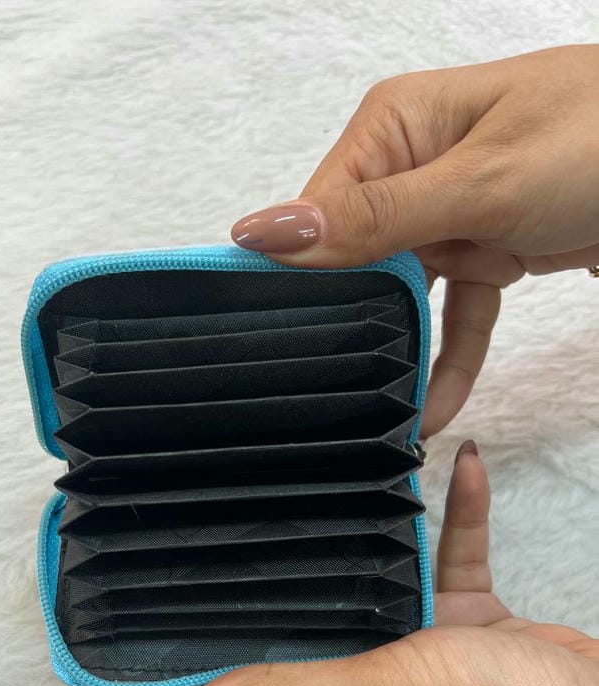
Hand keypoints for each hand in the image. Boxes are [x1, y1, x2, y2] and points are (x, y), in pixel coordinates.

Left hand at [147, 442, 598, 685]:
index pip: (259, 661)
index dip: (225, 615)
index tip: (192, 550)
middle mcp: (368, 680)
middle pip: (316, 609)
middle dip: (298, 553)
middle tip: (263, 477)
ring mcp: (423, 647)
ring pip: (381, 574)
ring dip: (375, 525)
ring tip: (350, 457)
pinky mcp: (472, 618)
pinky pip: (450, 556)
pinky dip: (455, 515)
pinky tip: (457, 462)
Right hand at [230, 45, 598, 435]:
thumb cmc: (596, 139)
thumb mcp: (478, 184)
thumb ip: (375, 218)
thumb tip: (265, 233)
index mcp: (394, 129)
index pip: (318, 213)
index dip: (300, 277)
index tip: (282, 341)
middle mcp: (411, 167)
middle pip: (355, 259)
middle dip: (351, 321)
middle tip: (331, 389)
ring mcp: (448, 210)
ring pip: (405, 295)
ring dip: (400, 349)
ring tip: (380, 411)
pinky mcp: (485, 247)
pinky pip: (456, 311)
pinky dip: (451, 355)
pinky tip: (434, 406)